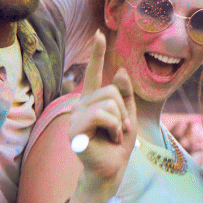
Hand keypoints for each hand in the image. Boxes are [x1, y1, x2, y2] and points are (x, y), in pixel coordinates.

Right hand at [68, 32, 136, 185]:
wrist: (112, 169)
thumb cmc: (118, 144)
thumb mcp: (127, 115)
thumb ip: (124, 94)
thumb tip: (120, 70)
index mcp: (93, 101)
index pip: (95, 73)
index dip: (97, 54)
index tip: (100, 34)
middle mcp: (81, 105)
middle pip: (110, 91)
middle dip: (123, 111)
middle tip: (120, 129)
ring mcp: (75, 117)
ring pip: (108, 103)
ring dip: (119, 122)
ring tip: (114, 136)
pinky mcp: (74, 130)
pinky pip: (101, 116)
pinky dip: (114, 128)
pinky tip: (109, 139)